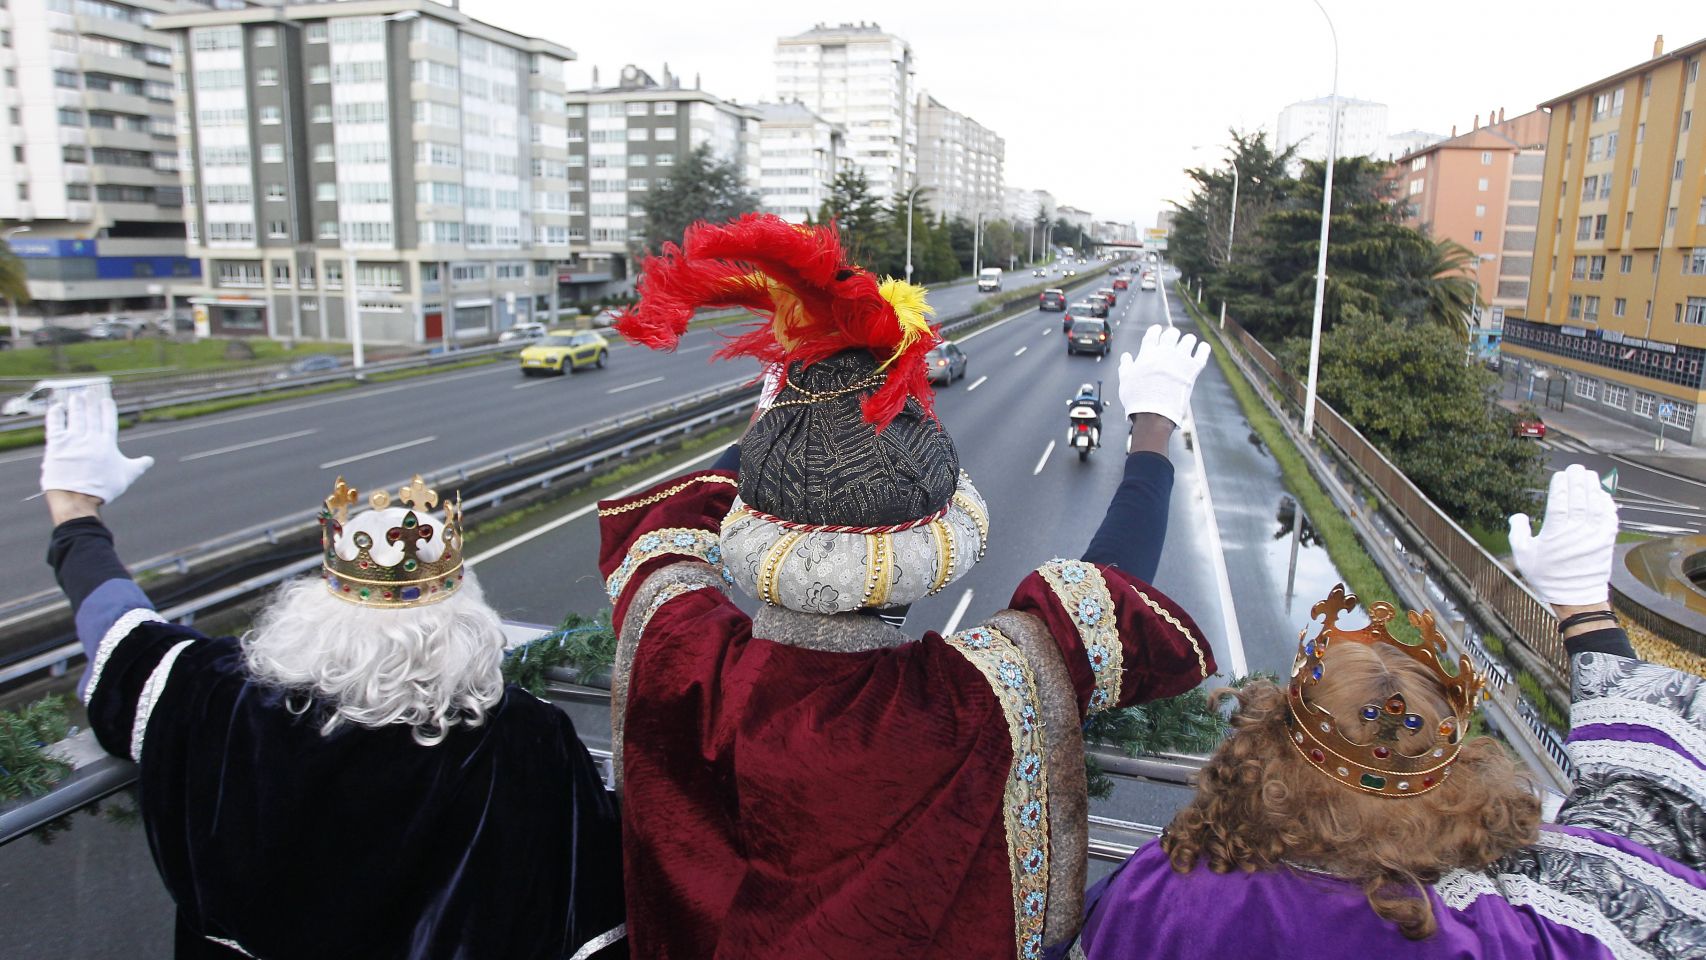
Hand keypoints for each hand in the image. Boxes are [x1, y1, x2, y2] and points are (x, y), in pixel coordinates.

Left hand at [40, 392, 152, 505]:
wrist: (77, 499)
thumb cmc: (103, 489)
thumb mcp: (126, 477)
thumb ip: (138, 466)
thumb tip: (150, 460)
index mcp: (107, 444)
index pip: (108, 421)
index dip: (107, 409)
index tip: (106, 400)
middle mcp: (90, 439)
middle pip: (91, 415)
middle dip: (91, 403)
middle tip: (89, 392)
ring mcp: (72, 441)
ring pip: (75, 417)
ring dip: (76, 405)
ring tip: (76, 397)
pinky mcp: (56, 445)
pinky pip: (55, 425)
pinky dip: (56, 415)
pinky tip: (58, 408)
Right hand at [1118, 325, 1210, 426]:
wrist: (1153, 413)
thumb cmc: (1137, 398)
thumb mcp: (1124, 380)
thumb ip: (1126, 365)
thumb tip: (1126, 356)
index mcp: (1147, 353)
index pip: (1153, 335)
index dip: (1155, 330)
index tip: (1157, 329)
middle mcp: (1164, 353)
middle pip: (1172, 334)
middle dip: (1172, 335)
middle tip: (1174, 337)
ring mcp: (1180, 360)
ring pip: (1189, 340)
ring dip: (1188, 340)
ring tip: (1188, 343)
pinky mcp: (1193, 369)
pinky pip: (1202, 353)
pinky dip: (1203, 349)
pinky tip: (1203, 348)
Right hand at [1507, 465, 1618, 606]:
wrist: (1576, 597)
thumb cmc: (1547, 576)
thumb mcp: (1523, 555)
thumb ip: (1518, 532)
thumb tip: (1519, 516)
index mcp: (1555, 531)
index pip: (1560, 500)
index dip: (1561, 485)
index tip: (1560, 474)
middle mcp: (1577, 530)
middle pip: (1579, 497)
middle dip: (1578, 480)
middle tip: (1576, 467)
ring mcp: (1595, 534)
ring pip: (1596, 503)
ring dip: (1593, 487)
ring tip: (1590, 475)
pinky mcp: (1607, 540)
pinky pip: (1609, 516)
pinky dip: (1607, 503)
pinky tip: (1603, 495)